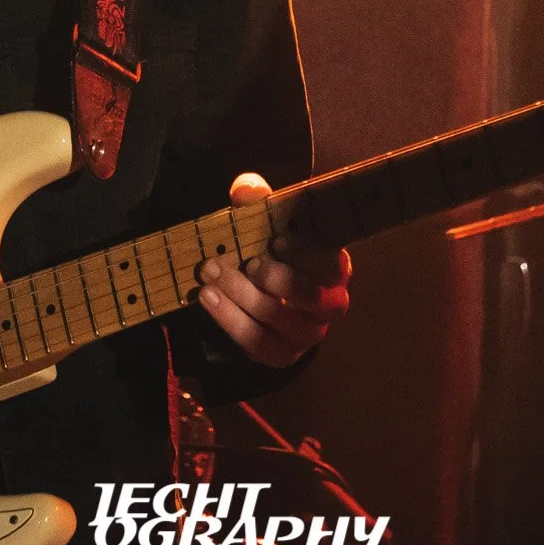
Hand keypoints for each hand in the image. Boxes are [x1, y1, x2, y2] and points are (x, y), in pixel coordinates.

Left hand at [196, 172, 351, 365]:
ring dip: (242, 298)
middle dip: (275, 279)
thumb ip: (258, 201)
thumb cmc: (271, 249)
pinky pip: (258, 344)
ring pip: (280, 322)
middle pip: (311, 298)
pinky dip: (230, 321)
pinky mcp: (282, 354)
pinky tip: (208, 298)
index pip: (332, 263)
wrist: (260, 291)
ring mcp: (308, 334)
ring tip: (211, 276)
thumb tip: (247, 190)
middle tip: (245, 261)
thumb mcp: (267, 221)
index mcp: (335, 268)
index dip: (306, 253)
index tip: (276, 239)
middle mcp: (330, 305)